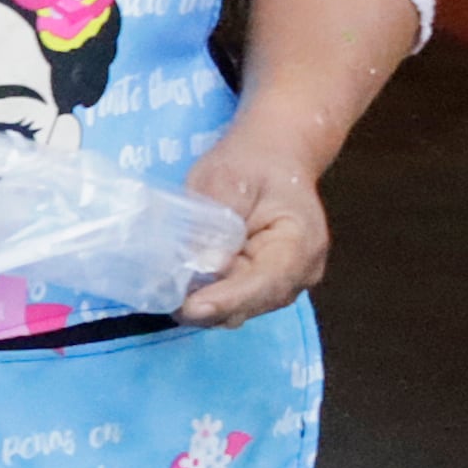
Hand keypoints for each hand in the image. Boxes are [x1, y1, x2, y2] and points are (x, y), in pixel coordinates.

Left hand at [177, 129, 329, 323]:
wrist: (271, 158)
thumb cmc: (251, 163)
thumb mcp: (228, 178)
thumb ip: (219, 219)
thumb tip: (202, 261)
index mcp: (301, 244)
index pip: (267, 282)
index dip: (228, 299)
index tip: (191, 307)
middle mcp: (300, 273)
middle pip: (252, 304)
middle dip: (209, 307)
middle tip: (165, 300)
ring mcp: (282, 284)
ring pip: (239, 309)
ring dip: (204, 305)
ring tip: (167, 293)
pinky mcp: (260, 286)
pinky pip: (232, 302)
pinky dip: (206, 298)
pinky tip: (179, 288)